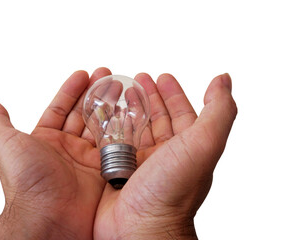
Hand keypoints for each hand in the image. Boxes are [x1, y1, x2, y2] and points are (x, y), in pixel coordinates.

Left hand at [0, 68, 112, 239]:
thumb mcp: (4, 144)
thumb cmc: (25, 180)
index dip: (70, 90)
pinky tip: (128, 112)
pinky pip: (113, 145)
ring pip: (100, 126)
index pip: (60, 108)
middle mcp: (66, 148)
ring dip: (109, 106)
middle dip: (95, 93)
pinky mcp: (103, 169)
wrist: (48, 214)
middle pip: (83, 114)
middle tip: (106, 75)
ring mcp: (85, 158)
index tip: (82, 74)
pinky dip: (121, 129)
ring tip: (119, 86)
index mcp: (46, 140)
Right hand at [93, 73, 236, 238]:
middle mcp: (165, 156)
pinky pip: (115, 143)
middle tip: (137, 79)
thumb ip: (218, 111)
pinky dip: (110, 128)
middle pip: (157, 119)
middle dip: (148, 97)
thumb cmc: (172, 191)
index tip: (163, 77)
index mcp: (187, 149)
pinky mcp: (118, 171)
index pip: (182, 113)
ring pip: (135, 129)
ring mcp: (141, 164)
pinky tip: (104, 117)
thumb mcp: (203, 144)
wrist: (141, 230)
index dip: (173, 93)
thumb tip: (224, 80)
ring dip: (128, 109)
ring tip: (119, 92)